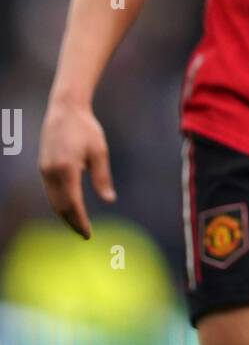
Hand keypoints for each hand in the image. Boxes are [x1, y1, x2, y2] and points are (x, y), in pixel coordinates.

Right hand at [39, 101, 116, 238]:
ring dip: (64, 215)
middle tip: (84, 235)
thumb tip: (109, 200)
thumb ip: (102, 177)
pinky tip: (69, 208)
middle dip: (71, 222)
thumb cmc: (86, 128)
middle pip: (60, 207)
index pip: (73, 205)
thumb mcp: (99, 152)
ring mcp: (44, 170)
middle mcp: (51, 173)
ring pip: (53, 201)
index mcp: (67, 170)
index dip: (80, 221)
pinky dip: (59, 203)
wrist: (65, 109)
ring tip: (77, 225)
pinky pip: (50, 192)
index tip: (88, 235)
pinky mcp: (43, 167)